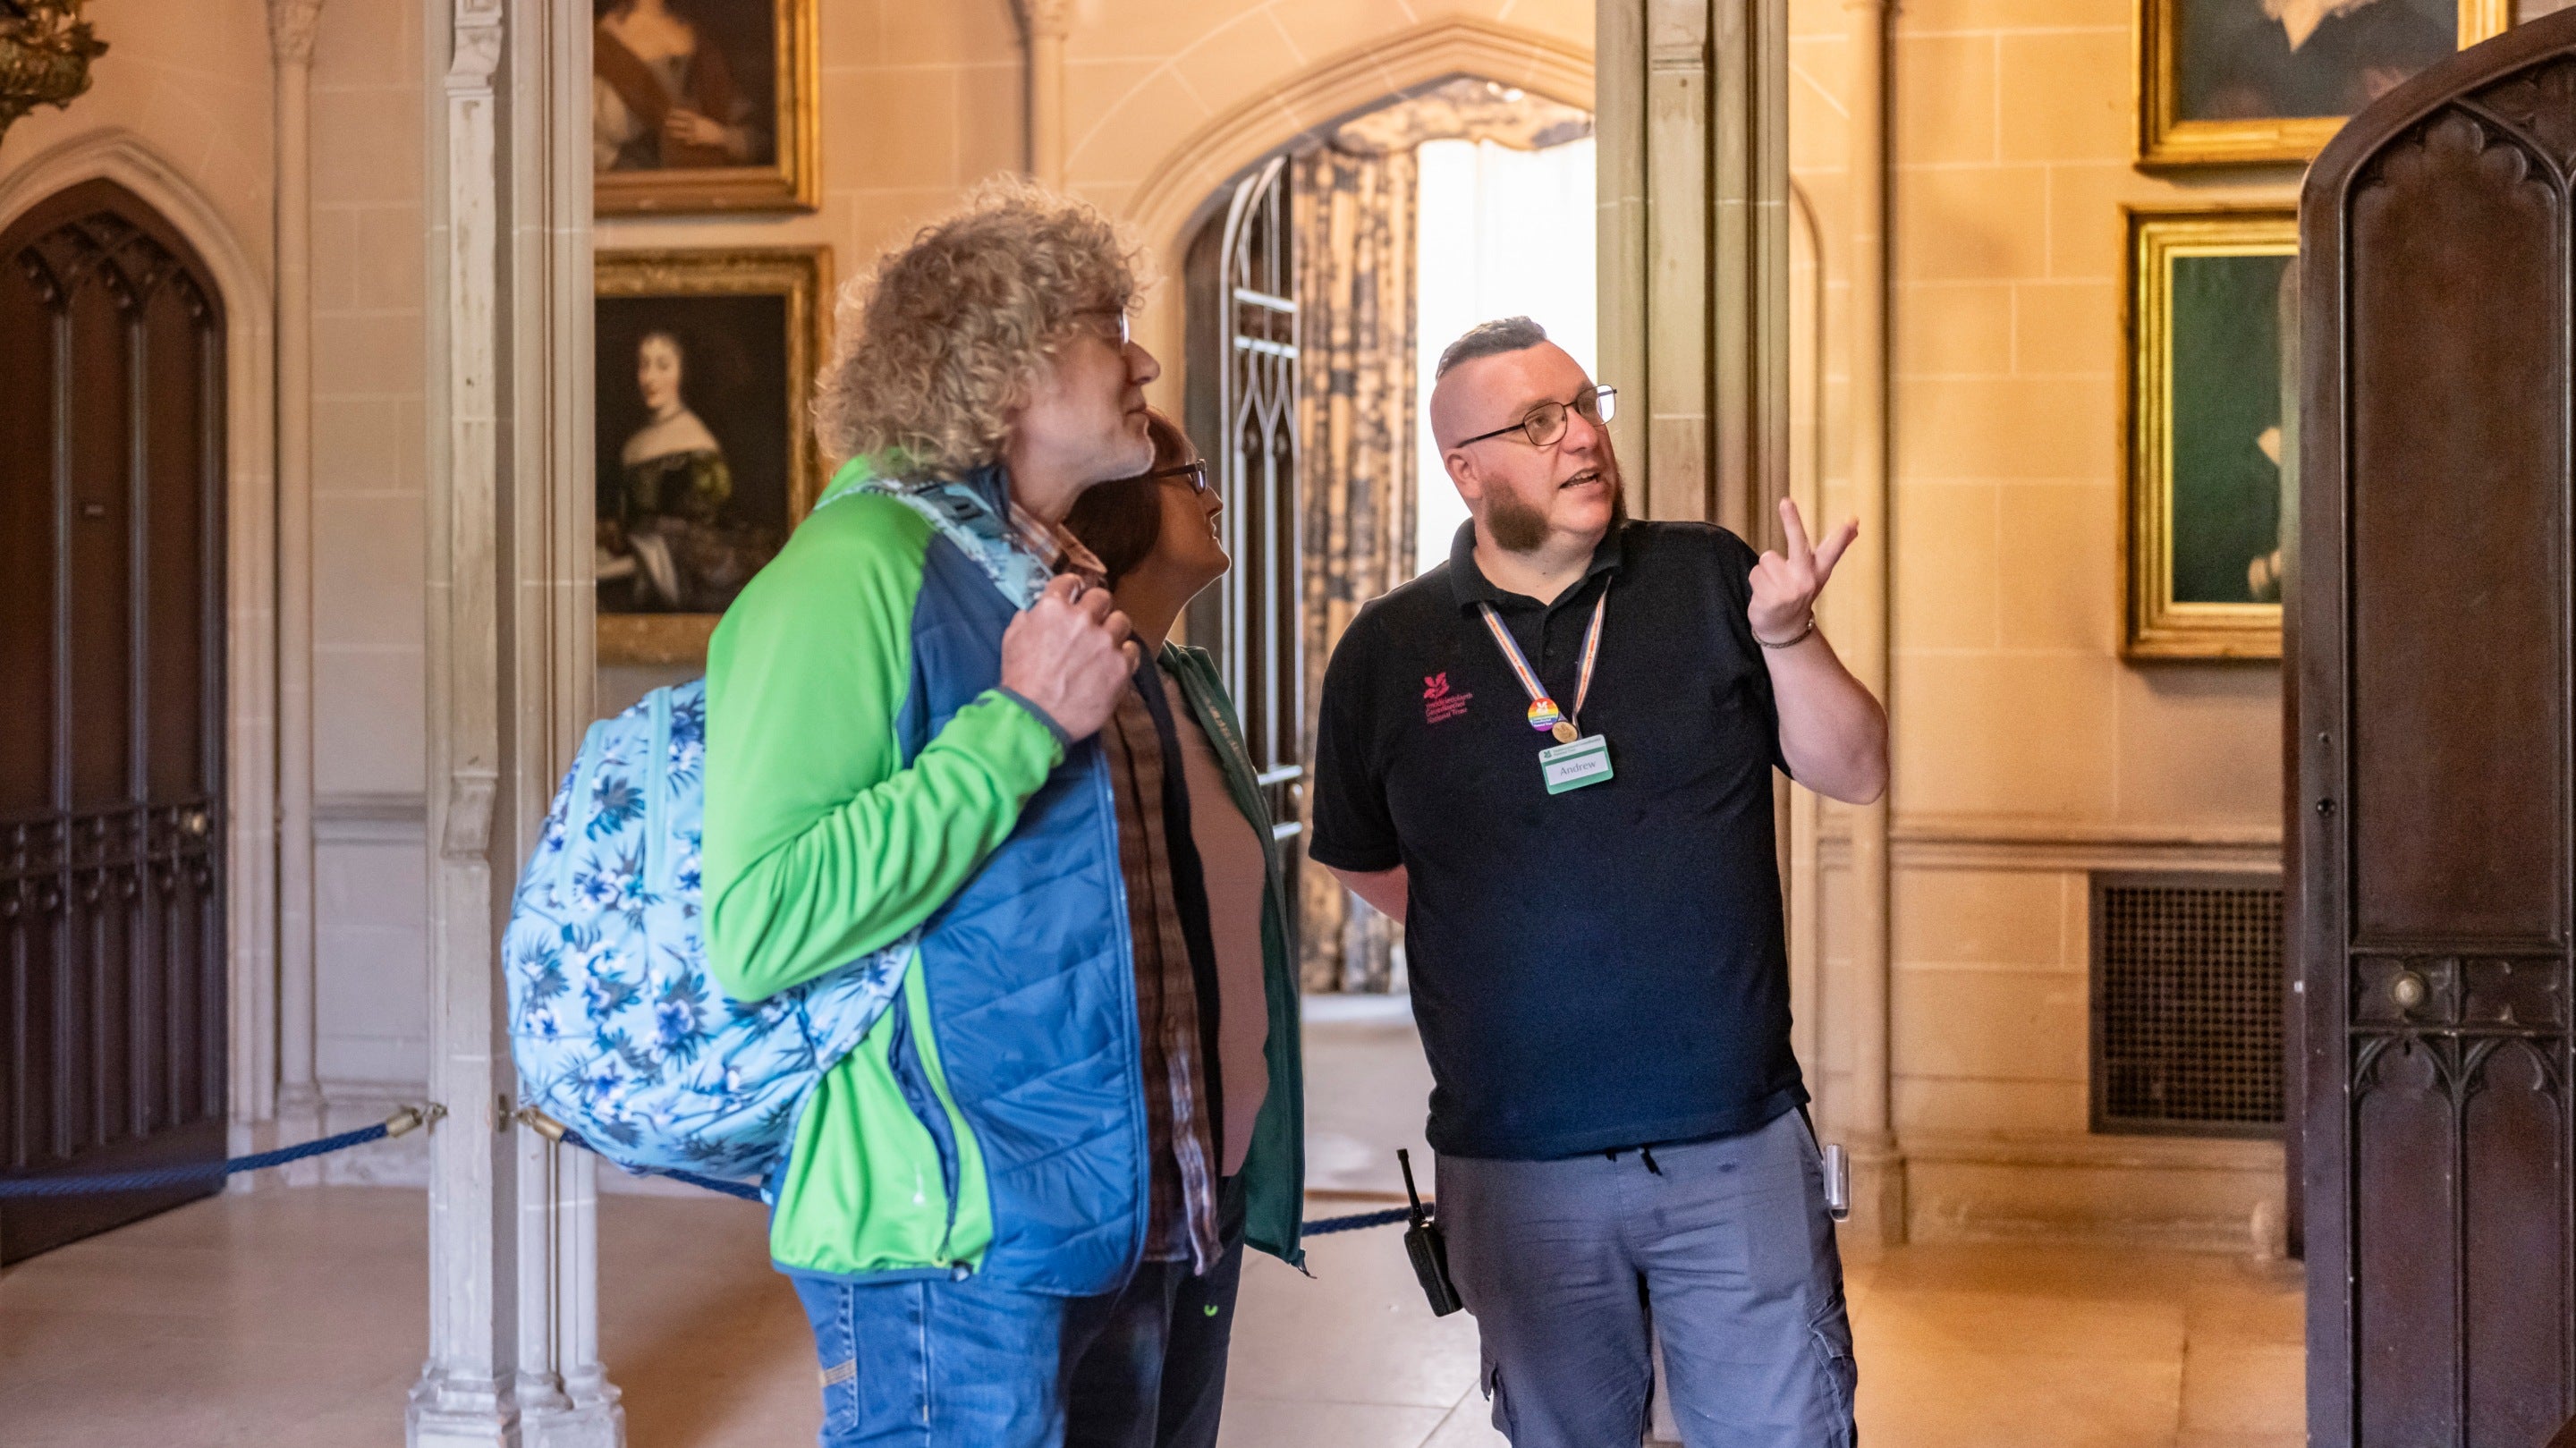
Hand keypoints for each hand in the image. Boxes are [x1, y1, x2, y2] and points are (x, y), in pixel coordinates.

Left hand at [662, 109, 730, 148]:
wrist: (724, 137)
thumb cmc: (714, 130)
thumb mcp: (706, 122)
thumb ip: (697, 120)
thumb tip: (691, 118)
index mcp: (699, 119)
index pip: (686, 114)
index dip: (678, 113)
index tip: (670, 112)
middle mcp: (698, 126)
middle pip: (683, 123)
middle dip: (675, 122)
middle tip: (667, 122)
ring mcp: (699, 134)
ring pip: (685, 133)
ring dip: (677, 133)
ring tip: (670, 133)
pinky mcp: (700, 141)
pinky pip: (691, 142)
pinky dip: (685, 143)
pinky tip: (680, 144)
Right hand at [1000, 573, 1140, 740]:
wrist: (1035, 716)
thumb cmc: (1020, 680)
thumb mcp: (1012, 639)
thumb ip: (1029, 618)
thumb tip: (1038, 611)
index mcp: (1054, 608)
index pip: (1070, 581)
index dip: (1074, 586)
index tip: (1077, 593)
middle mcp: (1083, 619)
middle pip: (1102, 597)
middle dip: (1097, 608)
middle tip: (1092, 622)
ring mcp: (1105, 642)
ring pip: (1121, 621)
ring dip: (1113, 630)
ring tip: (1105, 645)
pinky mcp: (1121, 666)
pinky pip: (1132, 650)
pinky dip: (1124, 655)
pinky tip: (1114, 664)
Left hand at [1749, 499, 1856, 644]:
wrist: (1785, 629)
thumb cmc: (1800, 590)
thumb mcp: (1819, 570)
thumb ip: (1836, 547)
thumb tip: (1856, 523)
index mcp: (1819, 571)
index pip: (1832, 549)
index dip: (1842, 535)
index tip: (1851, 521)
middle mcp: (1806, 580)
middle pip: (1797, 543)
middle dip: (1792, 520)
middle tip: (1786, 501)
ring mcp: (1788, 590)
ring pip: (1767, 558)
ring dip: (1765, 571)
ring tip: (1773, 585)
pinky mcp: (1770, 599)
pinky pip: (1755, 574)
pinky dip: (1757, 582)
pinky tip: (1766, 595)